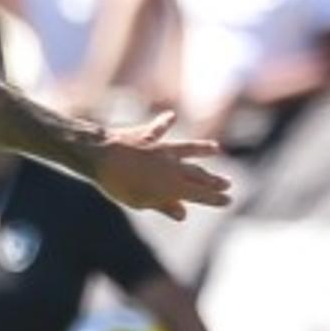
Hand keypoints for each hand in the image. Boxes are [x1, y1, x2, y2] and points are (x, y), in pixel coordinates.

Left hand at [84, 117, 232, 216]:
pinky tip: (172, 115)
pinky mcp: (146, 135)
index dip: (214, 198)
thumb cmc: (118, 184)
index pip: (200, 194)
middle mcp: (172, 165)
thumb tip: (183, 214)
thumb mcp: (140, 202)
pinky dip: (166, 122)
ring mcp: (160, 149)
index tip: (228, 200)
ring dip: (202, 148)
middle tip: (227, 182)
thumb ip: (163, 206)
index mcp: (172, 186)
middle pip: (197, 174)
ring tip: (216, 148)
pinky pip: (159, 128)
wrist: (101, 155)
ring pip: (187, 148)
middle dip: (213, 180)